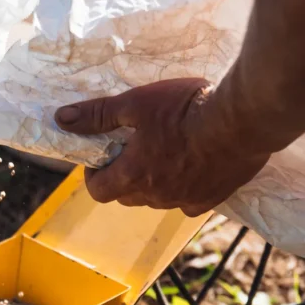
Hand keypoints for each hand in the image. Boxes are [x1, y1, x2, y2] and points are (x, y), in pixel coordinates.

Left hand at [56, 78, 269, 216]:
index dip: (94, 174)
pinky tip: (195, 163)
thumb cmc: (186, 109)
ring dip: (155, 181)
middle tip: (134, 147)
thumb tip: (62, 119)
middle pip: (128, 196)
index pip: (99, 191)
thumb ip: (99, 114)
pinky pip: (189, 201)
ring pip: (158, 199)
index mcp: (134, 175)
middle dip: (123, 176)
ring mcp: (186, 201)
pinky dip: (185, 187)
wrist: (242, 121)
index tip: (101, 155)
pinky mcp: (213, 199)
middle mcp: (157, 196)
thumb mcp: (136, 103)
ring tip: (167, 151)